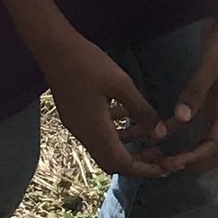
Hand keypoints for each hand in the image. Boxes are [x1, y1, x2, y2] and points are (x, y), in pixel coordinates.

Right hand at [43, 33, 169, 178]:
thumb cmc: (89, 64)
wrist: (54, 48)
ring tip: (149, 135)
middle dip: (137, 161)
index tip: (164, 169)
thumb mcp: (122, 85)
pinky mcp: (74, 115)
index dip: (144, 169)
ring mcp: (77, 125)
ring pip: (105, 146)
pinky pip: (97, 132)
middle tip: (158, 154)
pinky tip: (128, 115)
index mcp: (97, 131)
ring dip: (127, 145)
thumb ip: (141, 110)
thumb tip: (159, 132)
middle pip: (112, 161)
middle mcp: (85, 134)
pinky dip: (115, 130)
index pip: (123, 164)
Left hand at [149, 2, 217, 173]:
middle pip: (214, 151)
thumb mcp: (212, 62)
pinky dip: (179, 132)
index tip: (173, 163)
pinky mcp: (210, 99)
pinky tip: (160, 134)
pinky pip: (195, 124)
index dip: (196, 158)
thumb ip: (196, 90)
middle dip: (192, 163)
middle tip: (163, 166)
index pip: (217, 145)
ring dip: (185, 152)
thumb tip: (181, 120)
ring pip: (204, 141)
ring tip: (159, 156)